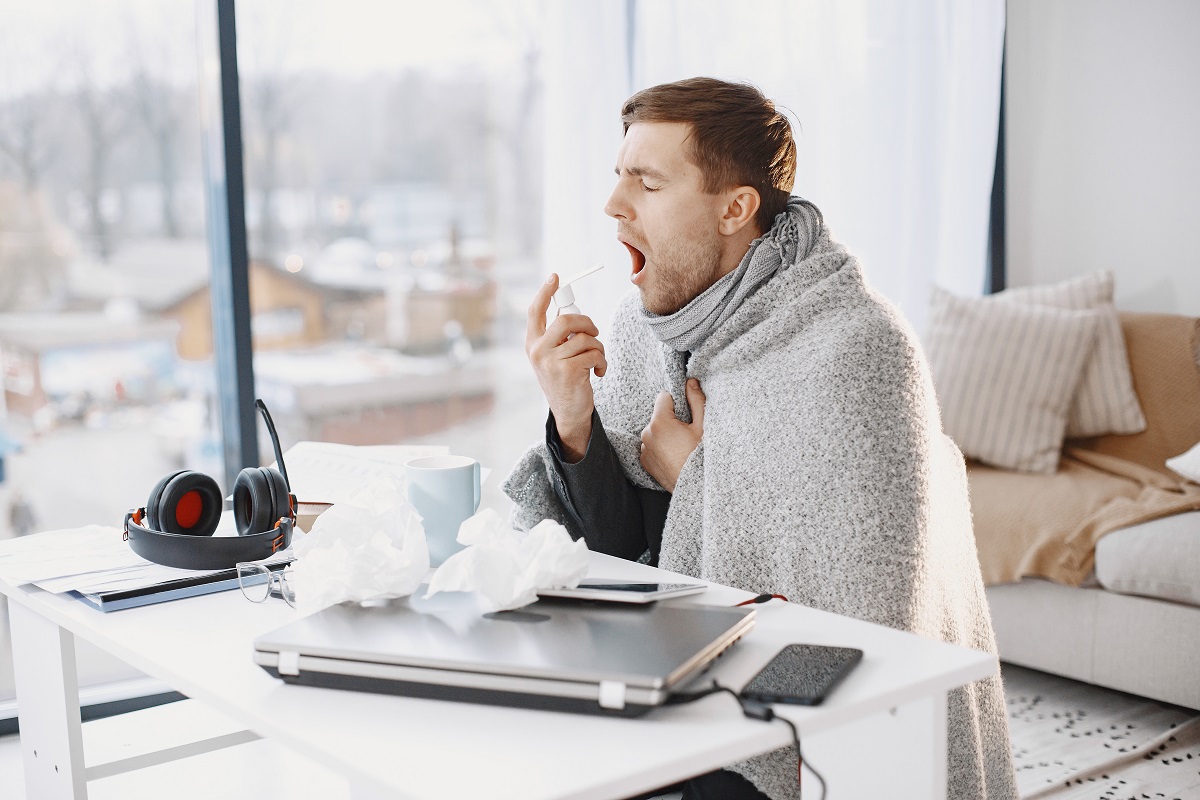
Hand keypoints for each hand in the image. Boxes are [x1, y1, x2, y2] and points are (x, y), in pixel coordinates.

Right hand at [525, 273, 607, 461]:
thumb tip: (573, 314)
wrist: (569, 413)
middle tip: (595, 332)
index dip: (545, 292)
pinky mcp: (568, 371)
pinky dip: (602, 362)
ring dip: (598, 348)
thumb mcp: (555, 356)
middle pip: (566, 320)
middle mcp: (537, 351)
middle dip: (587, 323)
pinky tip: (598, 373)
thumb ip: (558, 336)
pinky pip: (594, 353)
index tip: (556, 277)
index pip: (535, 311)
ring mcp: (551, 361)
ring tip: (596, 361)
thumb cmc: (565, 380)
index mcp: (532, 343)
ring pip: (586, 338)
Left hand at [640, 379, 705, 492]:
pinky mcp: (644, 461)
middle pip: (658, 416)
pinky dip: (660, 447)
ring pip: (654, 431)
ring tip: (680, 446)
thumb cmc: (700, 457)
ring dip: (664, 434)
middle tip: (686, 434)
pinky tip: (673, 455)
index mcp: (660, 422)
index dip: (676, 402)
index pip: (663, 397)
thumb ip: (696, 401)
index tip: (686, 413)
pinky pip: (651, 446)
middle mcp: (647, 434)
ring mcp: (644, 449)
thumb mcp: (703, 427)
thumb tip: (691, 382)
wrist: (694, 487)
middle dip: (671, 420)